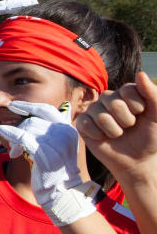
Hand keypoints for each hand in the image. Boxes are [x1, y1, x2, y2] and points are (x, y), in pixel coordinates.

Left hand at [0, 101, 95, 225]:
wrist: (62, 192)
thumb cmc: (56, 169)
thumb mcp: (58, 145)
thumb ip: (50, 130)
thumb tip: (43, 112)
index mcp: (68, 129)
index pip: (46, 110)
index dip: (29, 106)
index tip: (14, 105)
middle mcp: (64, 133)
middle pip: (32, 121)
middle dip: (19, 129)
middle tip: (14, 144)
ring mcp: (55, 142)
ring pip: (26, 129)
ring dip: (15, 138)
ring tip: (15, 151)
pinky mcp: (45, 153)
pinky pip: (22, 137)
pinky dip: (10, 133)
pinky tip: (1, 130)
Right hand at [77, 71, 156, 185]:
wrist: (137, 160)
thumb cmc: (149, 137)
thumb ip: (153, 94)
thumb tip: (140, 73)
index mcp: (126, 93)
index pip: (127, 90)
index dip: (137, 106)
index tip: (142, 115)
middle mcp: (108, 99)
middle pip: (113, 103)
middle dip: (126, 120)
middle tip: (129, 127)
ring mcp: (94, 111)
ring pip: (101, 115)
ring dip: (114, 130)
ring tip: (118, 134)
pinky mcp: (82, 124)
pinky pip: (86, 124)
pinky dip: (99, 135)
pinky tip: (104, 138)